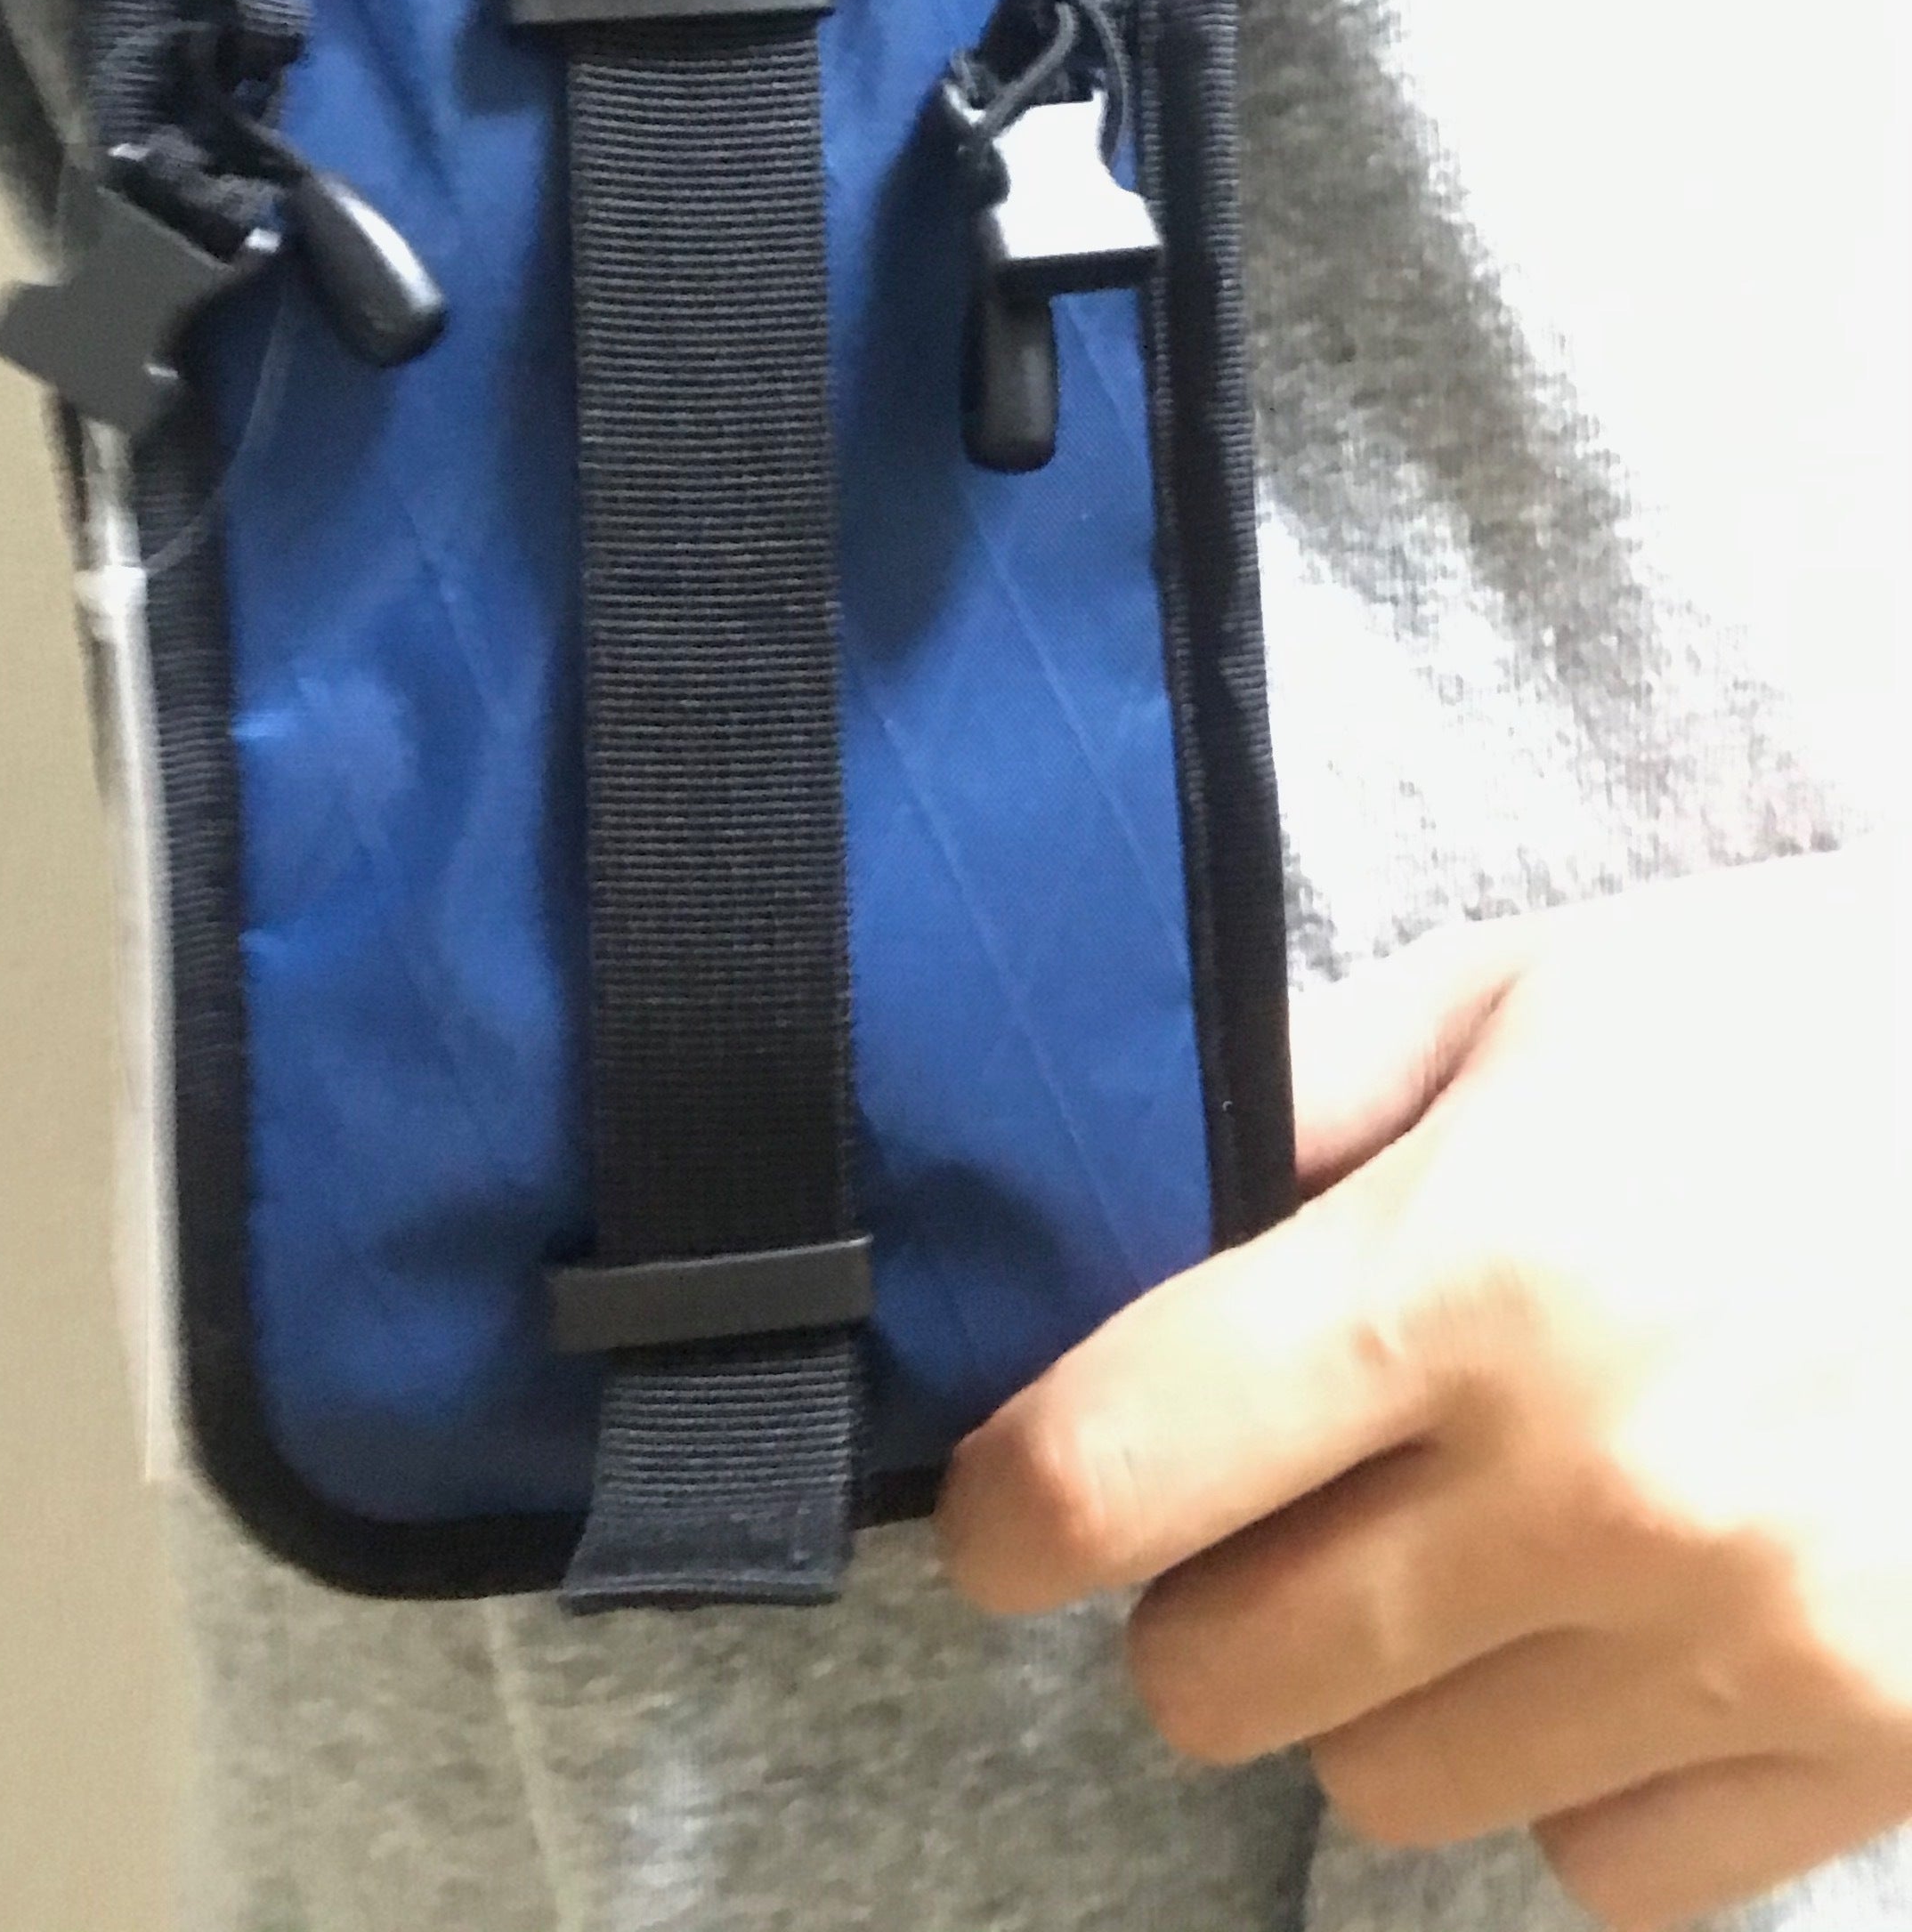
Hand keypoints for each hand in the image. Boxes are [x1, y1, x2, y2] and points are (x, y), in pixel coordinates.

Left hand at [937, 851, 1911, 1928]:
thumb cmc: (1807, 1020)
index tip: (1007, 1510)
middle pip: (1224, 1679)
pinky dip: (1574, 1770)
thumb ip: (1309, 1096)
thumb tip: (1121, 1201)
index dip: (1008, 1513)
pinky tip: (1624, 1627)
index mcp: (1480, 1271)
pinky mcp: (1884, 1747)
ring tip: (1477, 1545)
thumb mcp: (1538, 987)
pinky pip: (1609, 1867)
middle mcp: (1604, 1489)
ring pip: (1400, 1792)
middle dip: (1197, 1599)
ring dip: (1386, 1687)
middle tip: (1269, 1506)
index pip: (1119, 1471)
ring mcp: (1754, 1647)